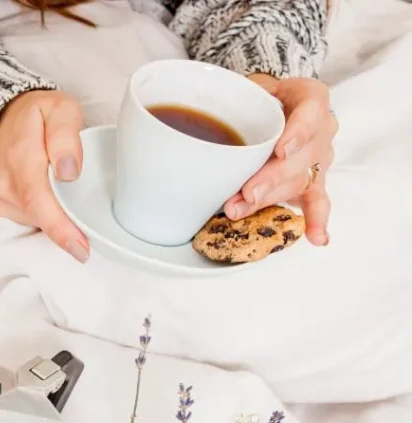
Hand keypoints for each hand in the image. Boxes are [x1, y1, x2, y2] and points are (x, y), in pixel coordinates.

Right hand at [0, 89, 89, 262]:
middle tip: (86, 242)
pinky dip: (46, 217)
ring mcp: (0, 196)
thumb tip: (68, 173)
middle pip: (39, 216)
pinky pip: (29, 220)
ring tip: (71, 206)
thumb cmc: (38, 115)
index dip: (60, 227)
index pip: (38, 198)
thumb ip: (66, 135)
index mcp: (21, 155)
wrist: (4, 119)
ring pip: (35, 220)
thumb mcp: (60, 108)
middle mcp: (5, 181)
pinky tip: (54, 204)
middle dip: (65, 231)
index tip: (80, 246)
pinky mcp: (0, 206)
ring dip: (57, 220)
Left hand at [225, 75, 336, 245]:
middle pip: (300, 157)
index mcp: (310, 98)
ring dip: (267, 199)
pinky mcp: (312, 182)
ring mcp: (318, 158)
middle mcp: (321, 129)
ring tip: (238, 209)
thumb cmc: (257, 98)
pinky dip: (315, 219)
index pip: (311, 112)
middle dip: (271, 178)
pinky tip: (316, 237)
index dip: (298, 131)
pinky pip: (317, 201)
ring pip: (298, 182)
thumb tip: (199, 125)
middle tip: (246, 193)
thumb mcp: (247, 88)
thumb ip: (233, 103)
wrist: (270, 107)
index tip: (281, 149)